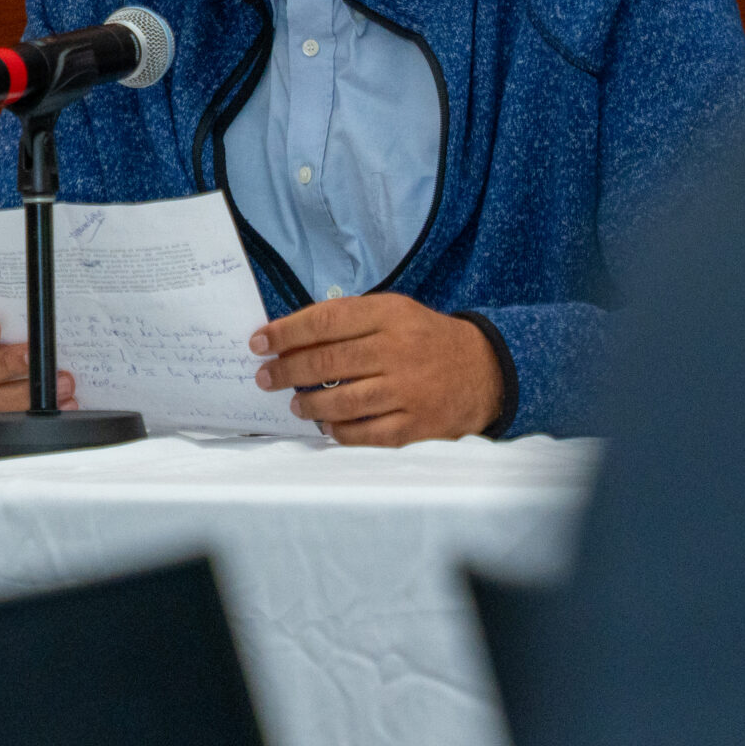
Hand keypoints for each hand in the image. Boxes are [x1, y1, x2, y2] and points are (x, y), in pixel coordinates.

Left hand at [249, 293, 500, 444]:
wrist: (485, 370)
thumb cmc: (425, 338)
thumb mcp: (393, 312)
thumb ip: (349, 320)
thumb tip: (291, 336)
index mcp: (389, 316)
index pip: (326, 321)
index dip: (286, 332)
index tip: (259, 342)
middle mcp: (397, 351)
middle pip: (328, 362)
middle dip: (286, 371)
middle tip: (265, 378)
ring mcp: (408, 390)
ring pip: (343, 401)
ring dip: (309, 404)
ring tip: (295, 404)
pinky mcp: (416, 425)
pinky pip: (367, 433)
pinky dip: (340, 432)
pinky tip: (326, 426)